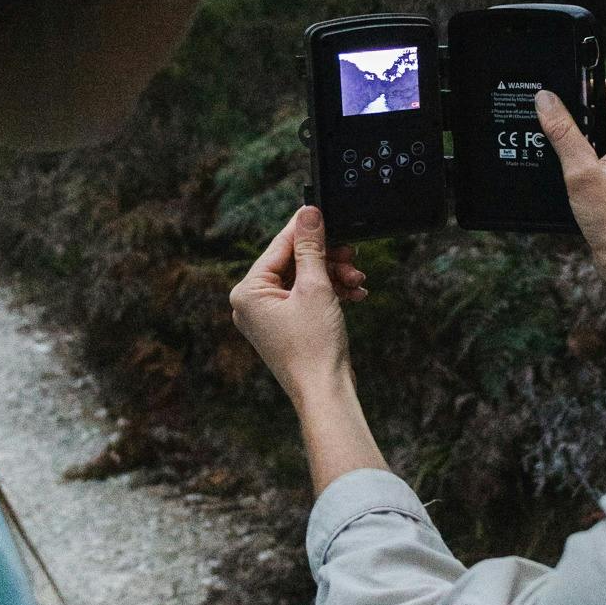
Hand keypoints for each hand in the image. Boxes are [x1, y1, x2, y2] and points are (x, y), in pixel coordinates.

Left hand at [230, 205, 364, 406]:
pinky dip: (330, 293)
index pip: (278, 247)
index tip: (324, 212)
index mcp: (248, 292)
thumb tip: (308, 214)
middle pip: (293, 263)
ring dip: (333, 276)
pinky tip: (355, 294)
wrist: (325, 392)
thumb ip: (311, 247)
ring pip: (304, 280)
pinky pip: (307, 298)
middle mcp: (252, 304)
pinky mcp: (287, 327)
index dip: (305, 229)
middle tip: (350, 253)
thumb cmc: (315, 346)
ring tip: (357, 280)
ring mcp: (269, 318)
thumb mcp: (315, 287)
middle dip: (327, 258)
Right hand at [534, 79, 605, 336]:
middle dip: (582, 109)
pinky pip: (605, 155)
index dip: (591, 83)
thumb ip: (563, 133)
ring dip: (582, 133)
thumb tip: (546, 99)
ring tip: (554, 135)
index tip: (564, 84)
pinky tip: (564, 163)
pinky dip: (586, 154)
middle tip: (553, 109)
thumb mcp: (581, 172)